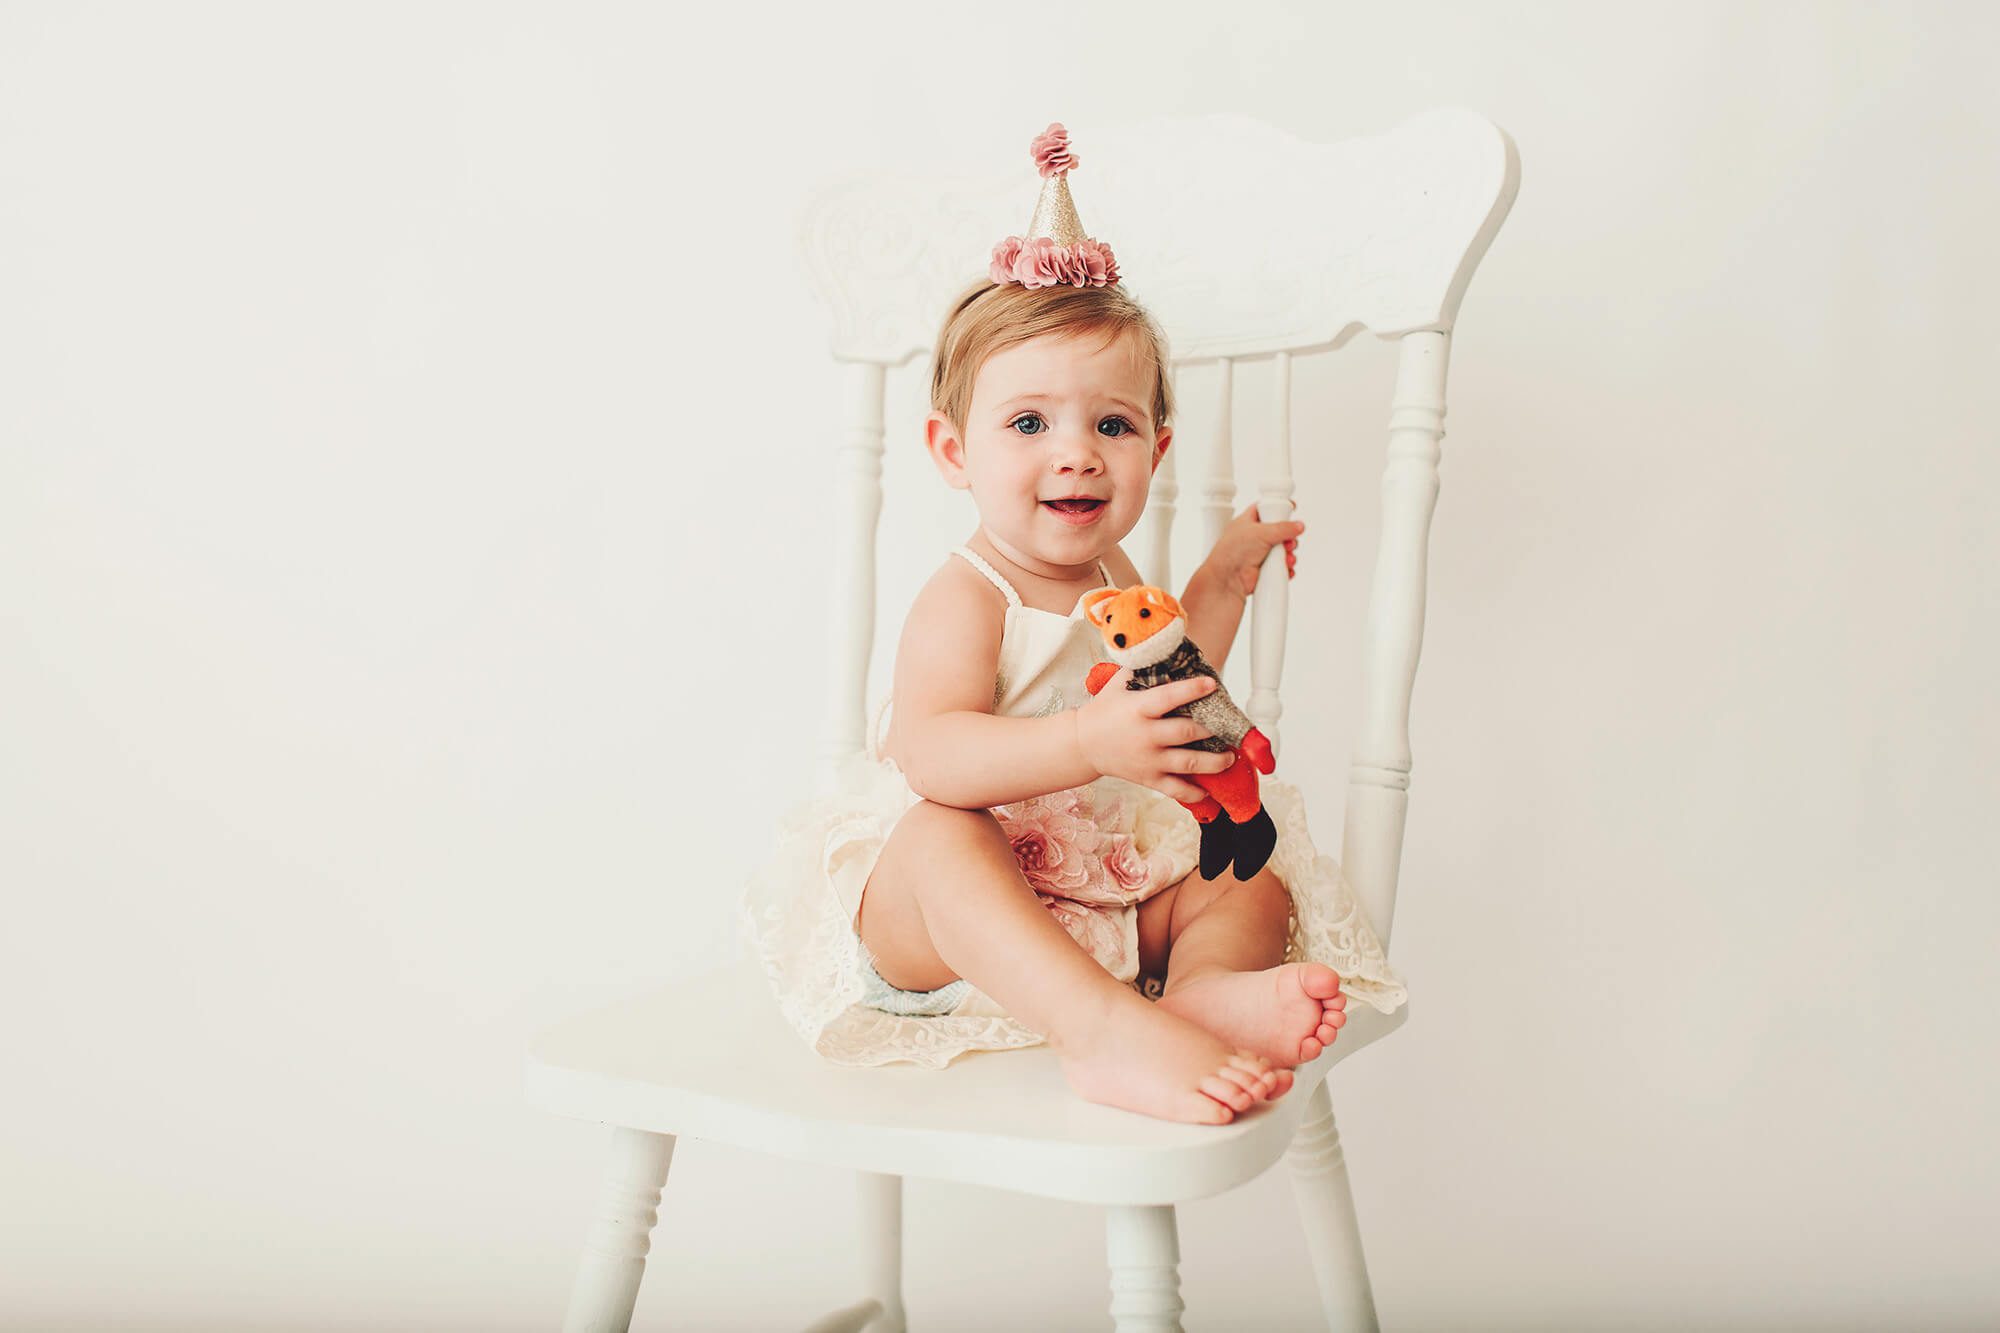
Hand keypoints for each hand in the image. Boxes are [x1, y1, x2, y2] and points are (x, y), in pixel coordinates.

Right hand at [1072, 668, 1236, 802]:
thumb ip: (1142, 669)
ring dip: (1215, 762)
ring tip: (1229, 757)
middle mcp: (1145, 736)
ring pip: (1189, 764)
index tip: (1212, 685)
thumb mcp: (1118, 684)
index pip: (1169, 697)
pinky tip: (1208, 790)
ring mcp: (1148, 760)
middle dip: (1212, 729)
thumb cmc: (1104, 711)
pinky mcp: (1148, 779)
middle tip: (1227, 726)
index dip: (1193, 690)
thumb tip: (1168, 651)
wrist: (1082, 744)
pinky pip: (1175, 790)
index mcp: (1138, 709)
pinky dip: (1194, 793)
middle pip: (1187, 732)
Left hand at [1202, 502, 1304, 598]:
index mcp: (1248, 522)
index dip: (1278, 506)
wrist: (1228, 579)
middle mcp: (1254, 536)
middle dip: (1288, 536)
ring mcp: (1260, 553)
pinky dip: (1286, 566)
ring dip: (1289, 553)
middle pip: (1279, 530)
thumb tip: (1298, 526)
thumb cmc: (1232, 552)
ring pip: (1283, 549)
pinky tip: (1286, 567)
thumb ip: (1282, 528)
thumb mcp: (1260, 533)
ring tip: (1287, 557)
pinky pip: (1281, 565)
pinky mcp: (1264, 568)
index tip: (1291, 508)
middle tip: (1289, 541)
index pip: (1265, 508)